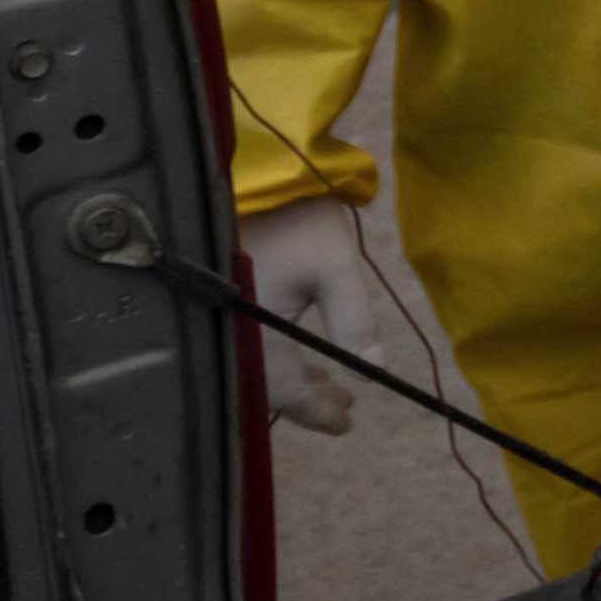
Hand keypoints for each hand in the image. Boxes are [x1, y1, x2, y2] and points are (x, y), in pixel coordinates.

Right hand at [242, 194, 376, 436]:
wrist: (259, 177)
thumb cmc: (298, 220)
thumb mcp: (335, 268)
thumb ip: (353, 321)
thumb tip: (374, 368)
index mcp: (252, 333)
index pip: (283, 393)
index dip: (316, 413)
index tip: (347, 423)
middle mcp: (232, 334)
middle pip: (268, 387)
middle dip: (309, 401)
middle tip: (346, 408)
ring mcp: (226, 318)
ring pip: (261, 369)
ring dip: (299, 381)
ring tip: (337, 389)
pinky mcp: (227, 303)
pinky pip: (253, 348)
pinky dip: (283, 360)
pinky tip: (308, 360)